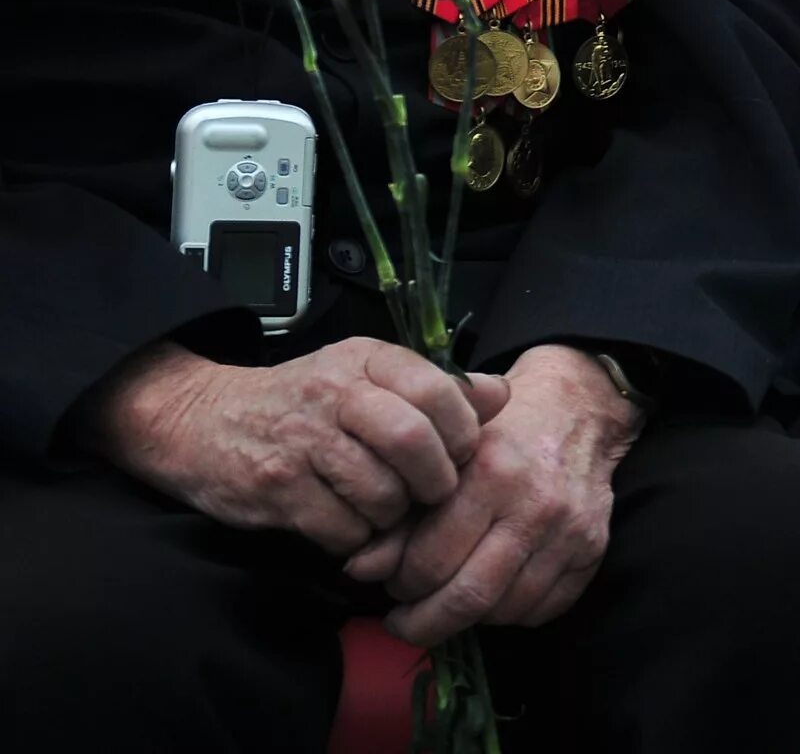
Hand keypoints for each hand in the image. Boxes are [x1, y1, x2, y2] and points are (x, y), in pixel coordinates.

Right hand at [82, 338, 508, 553]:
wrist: (200, 422)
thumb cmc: (304, 403)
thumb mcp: (367, 377)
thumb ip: (435, 386)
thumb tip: (501, 394)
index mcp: (366, 360)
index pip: (439, 389)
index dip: (463, 431)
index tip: (462, 454)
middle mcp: (335, 392)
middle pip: (413, 440)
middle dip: (435, 479)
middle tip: (433, 494)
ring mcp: (302, 440)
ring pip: (380, 491)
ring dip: (394, 515)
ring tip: (385, 511)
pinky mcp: (277, 487)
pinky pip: (342, 527)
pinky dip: (356, 539)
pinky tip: (348, 526)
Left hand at [348, 343, 642, 645]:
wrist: (576, 411)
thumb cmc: (498, 433)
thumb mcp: (443, 460)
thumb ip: (402, 518)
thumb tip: (360, 571)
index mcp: (491, 473)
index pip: (429, 563)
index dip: (400, 584)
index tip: (392, 582)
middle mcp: (536, 504)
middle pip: (469, 598)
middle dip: (425, 623)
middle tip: (406, 621)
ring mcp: (571, 530)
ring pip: (506, 611)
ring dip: (470, 618)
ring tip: (452, 598)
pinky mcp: (595, 548)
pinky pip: (545, 609)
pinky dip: (512, 612)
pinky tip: (496, 591)